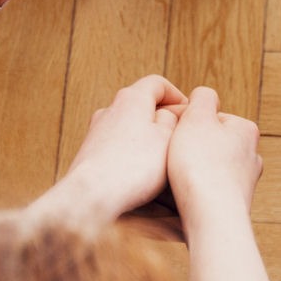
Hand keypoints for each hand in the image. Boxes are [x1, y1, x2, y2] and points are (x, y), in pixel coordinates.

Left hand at [40, 76, 187, 220]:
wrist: (90, 196)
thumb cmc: (133, 167)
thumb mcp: (169, 139)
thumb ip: (175, 120)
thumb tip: (172, 114)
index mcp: (131, 98)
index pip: (157, 84)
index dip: (177, 96)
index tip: (190, 113)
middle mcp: (110, 109)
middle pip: (142, 105)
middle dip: (164, 119)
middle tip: (181, 138)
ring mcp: (97, 132)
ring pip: (130, 127)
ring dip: (148, 138)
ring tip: (164, 160)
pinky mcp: (90, 154)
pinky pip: (118, 146)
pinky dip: (132, 153)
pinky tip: (142, 174)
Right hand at [166, 87, 263, 231]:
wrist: (211, 216)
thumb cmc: (201, 165)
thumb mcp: (196, 117)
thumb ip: (202, 98)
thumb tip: (205, 97)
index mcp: (247, 129)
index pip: (209, 117)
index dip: (187, 124)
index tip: (175, 135)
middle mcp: (252, 155)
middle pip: (210, 142)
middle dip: (192, 147)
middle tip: (176, 156)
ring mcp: (246, 182)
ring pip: (210, 167)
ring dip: (194, 170)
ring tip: (180, 178)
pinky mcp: (235, 204)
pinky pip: (211, 190)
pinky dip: (199, 190)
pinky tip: (188, 196)